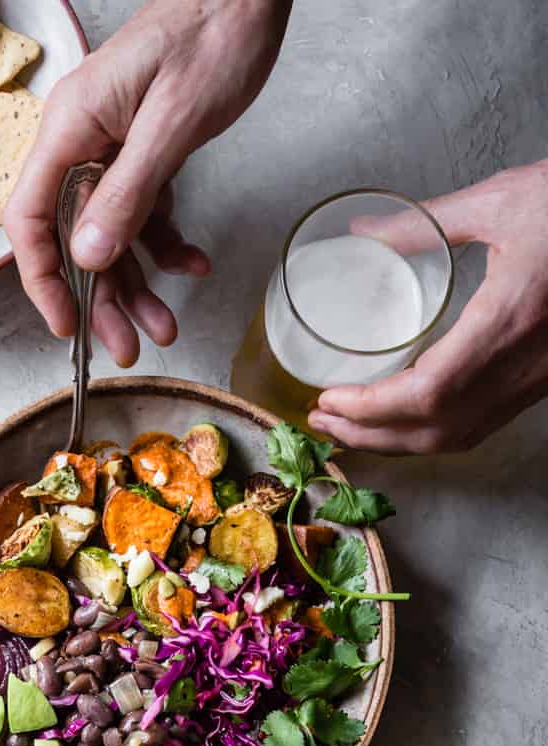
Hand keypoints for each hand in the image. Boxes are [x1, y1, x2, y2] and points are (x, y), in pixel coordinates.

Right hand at [4, 0, 290, 365]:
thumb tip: (87, 257)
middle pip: (73, 240)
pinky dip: (166, 244)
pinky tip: (191, 265)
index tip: (66, 325)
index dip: (42, 280)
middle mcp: (84, 141)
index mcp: (72, 127)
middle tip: (123, 346)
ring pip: (110, 236)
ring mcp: (113, 147)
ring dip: (136, 285)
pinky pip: (144, 213)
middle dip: (99, 299)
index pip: (30, 219)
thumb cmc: (213, 31)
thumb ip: (126, 193)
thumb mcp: (172, 121)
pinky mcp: (145, 150)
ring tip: (163, 326)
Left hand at [309, 162, 547, 453]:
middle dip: (370, 435)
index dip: (371, 408)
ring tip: (352, 426)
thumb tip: (363, 233)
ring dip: (398, 442)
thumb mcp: (500, 200)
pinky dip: (434, 435)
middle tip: (323, 421)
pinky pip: (480, 426)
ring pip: (457, 437)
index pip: (426, 391)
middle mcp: (522, 363)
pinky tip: (406, 420)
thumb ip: (425, 222)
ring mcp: (536, 379)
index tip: (329, 399)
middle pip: (434, 429)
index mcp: (508, 318)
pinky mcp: (541, 381)